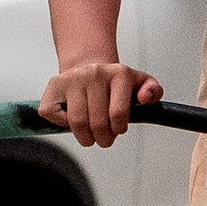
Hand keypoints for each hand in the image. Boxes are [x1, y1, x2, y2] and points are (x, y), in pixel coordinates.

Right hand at [38, 57, 161, 146]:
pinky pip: (53, 114)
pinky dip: (61, 124)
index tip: (117, 128)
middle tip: (104, 138)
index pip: (118, 114)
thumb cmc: (115, 83)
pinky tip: (71, 118)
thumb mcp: (141, 84)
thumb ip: (153, 91)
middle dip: (102, 138)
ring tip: (90, 135)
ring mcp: (72, 78)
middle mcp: (94, 73)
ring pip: (76, 122)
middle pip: (97, 122)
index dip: (118, 129)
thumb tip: (144, 98)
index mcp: (119, 73)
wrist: (89, 66)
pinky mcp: (54, 85)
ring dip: (84, 137)